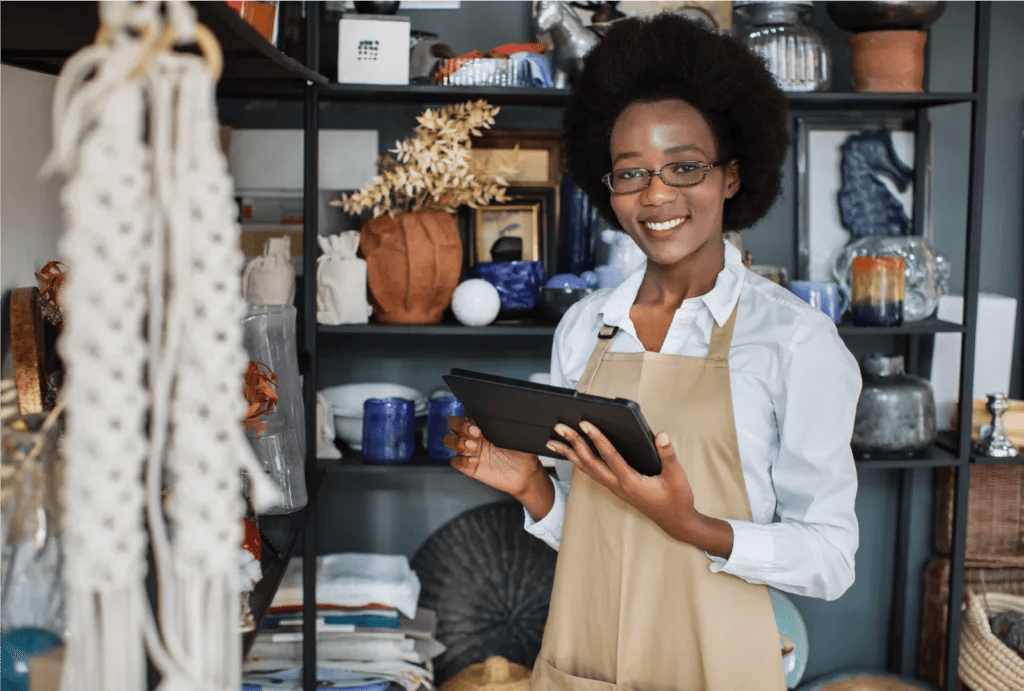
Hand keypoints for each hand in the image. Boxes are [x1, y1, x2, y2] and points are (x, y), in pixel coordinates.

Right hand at [444, 416, 545, 498]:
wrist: (525, 474)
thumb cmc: (522, 453)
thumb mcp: (515, 434)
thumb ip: (505, 423)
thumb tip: (503, 411)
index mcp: (484, 425)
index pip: (466, 412)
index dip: (469, 414)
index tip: (478, 419)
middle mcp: (474, 436)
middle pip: (453, 423)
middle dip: (460, 425)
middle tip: (475, 432)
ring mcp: (470, 451)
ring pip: (449, 440)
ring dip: (459, 442)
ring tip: (474, 447)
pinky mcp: (469, 467)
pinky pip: (455, 461)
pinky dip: (461, 460)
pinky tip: (475, 461)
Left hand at [546, 422, 731, 556]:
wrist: (676, 522)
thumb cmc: (677, 500)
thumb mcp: (677, 477)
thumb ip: (669, 456)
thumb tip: (662, 435)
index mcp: (630, 482)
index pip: (609, 456)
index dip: (597, 438)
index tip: (585, 424)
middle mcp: (618, 485)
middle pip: (589, 462)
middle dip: (573, 443)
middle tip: (559, 428)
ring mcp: (615, 488)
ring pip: (587, 469)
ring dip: (570, 454)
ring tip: (553, 442)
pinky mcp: (616, 488)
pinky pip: (592, 473)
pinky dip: (579, 462)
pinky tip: (572, 455)